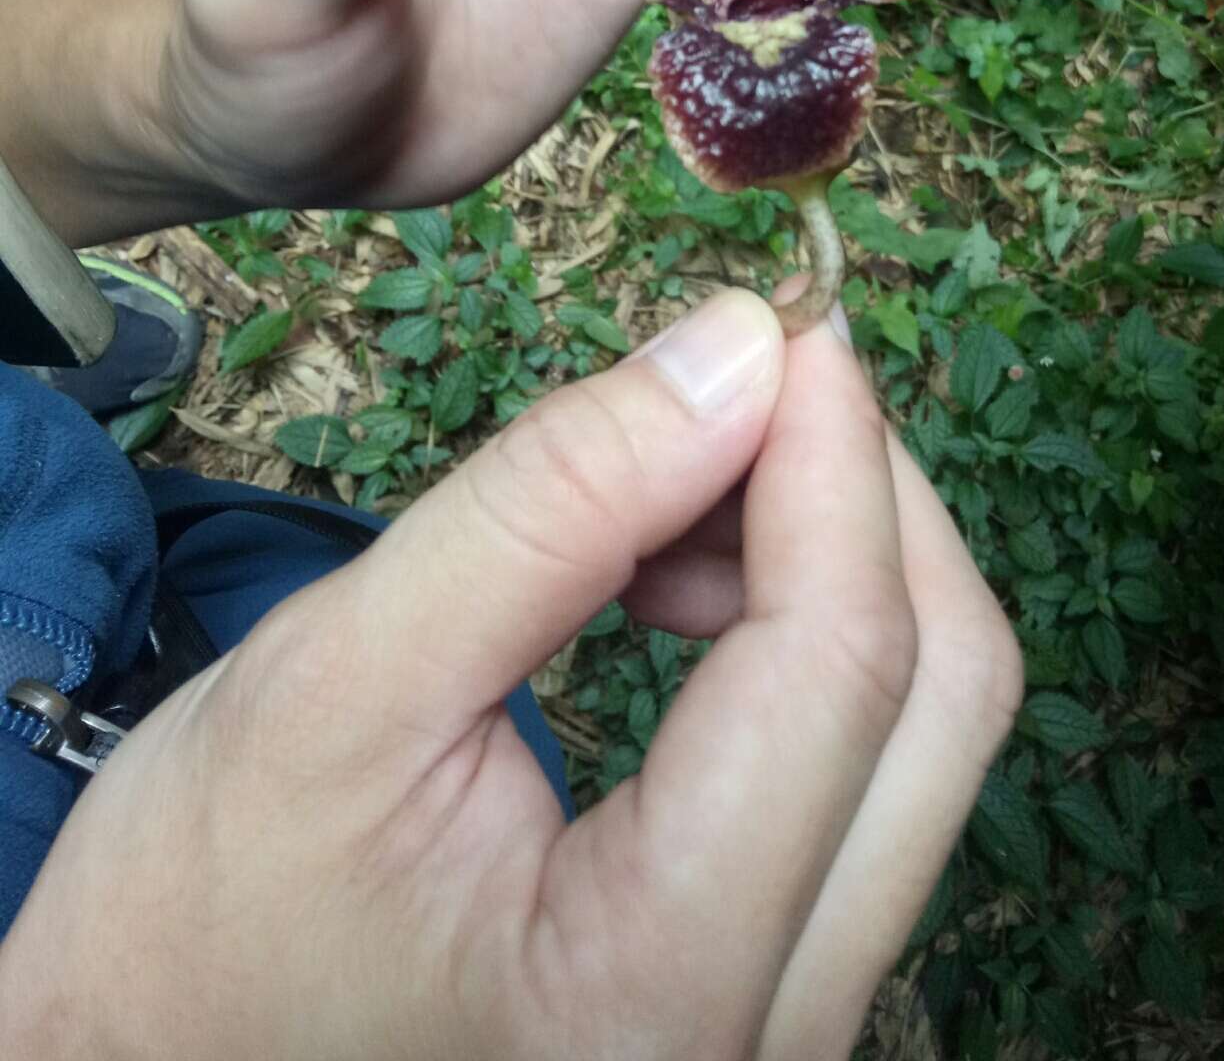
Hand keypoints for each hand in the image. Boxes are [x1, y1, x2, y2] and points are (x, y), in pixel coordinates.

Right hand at [0, 300, 1021, 1058]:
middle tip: (746, 375)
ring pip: (923, 733)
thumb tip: (738, 349)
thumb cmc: (195, 920)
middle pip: (945, 702)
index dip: (830, 458)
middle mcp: (778, 1036)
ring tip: (671, 488)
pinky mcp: (773, 984)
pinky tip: (680, 578)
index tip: (778, 319)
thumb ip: (549, 507)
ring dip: (833, 559)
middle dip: (864, 496)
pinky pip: (864, 771)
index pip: (841, 668)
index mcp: (660, 988)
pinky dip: (803, 632)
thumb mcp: (338, 679)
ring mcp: (794, 1022)